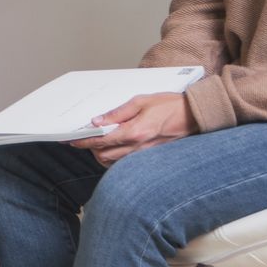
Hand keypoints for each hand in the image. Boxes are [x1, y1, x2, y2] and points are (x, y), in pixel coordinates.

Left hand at [69, 92, 194, 165]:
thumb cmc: (170, 105)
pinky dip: (115, 159)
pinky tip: (115, 149)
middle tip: (85, 139)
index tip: (72, 141)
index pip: (101, 141)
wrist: (194, 115)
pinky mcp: (150, 158)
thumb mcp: (140, 102)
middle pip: (103, 156)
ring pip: (114, 163)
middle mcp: (138, 148)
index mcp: (134, 132)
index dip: (83, 142)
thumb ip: (117, 113)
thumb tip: (97, 121)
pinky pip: (126, 164)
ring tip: (99, 143)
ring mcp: (145, 155)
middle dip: (90, 149)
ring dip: (102, 155)